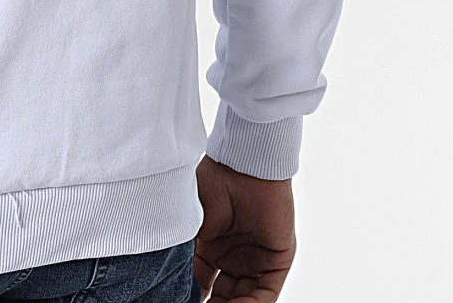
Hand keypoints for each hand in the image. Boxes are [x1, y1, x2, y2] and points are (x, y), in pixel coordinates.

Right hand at [193, 155, 295, 302]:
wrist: (242, 163)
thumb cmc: (212, 181)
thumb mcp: (192, 223)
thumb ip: (188, 255)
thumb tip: (175, 284)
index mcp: (210, 246)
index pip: (202, 282)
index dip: (193, 295)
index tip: (179, 299)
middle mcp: (233, 255)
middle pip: (224, 294)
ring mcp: (255, 259)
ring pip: (244, 297)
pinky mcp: (276, 260)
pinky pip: (265, 292)